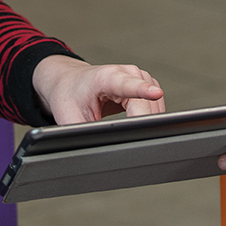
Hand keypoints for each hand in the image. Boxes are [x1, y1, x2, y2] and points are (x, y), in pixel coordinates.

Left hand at [32, 55, 165, 125]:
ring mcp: (139, 77)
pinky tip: (129, 119)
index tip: (156, 93)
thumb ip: (85, 134)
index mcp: (105, 77)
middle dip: (138, 125)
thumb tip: (99, 152)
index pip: (128, 84)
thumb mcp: (70, 118)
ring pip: (153, 108)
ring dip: (141, 122)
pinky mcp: (146, 84)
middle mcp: (126, 73)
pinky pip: (155, 107)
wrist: (71, 82)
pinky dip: (145, 118)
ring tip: (119, 124)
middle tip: (124, 138)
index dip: (143, 90)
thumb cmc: (70, 95)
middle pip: (145, 105)